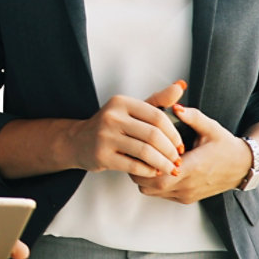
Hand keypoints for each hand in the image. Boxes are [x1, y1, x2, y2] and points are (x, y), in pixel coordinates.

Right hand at [65, 81, 186, 177]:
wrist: (78, 141)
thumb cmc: (111, 125)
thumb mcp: (131, 109)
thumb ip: (157, 100)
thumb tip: (180, 86)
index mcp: (121, 102)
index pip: (157, 116)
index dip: (174, 133)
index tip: (180, 145)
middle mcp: (111, 117)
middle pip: (153, 135)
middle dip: (171, 150)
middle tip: (177, 159)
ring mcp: (105, 137)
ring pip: (145, 152)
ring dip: (163, 163)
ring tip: (170, 168)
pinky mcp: (101, 156)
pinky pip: (133, 166)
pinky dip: (148, 171)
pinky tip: (154, 172)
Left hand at [130, 104, 251, 203]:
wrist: (243, 166)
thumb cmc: (225, 145)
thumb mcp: (211, 127)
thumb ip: (192, 116)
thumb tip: (174, 106)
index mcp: (194, 167)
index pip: (159, 173)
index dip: (145, 162)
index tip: (138, 146)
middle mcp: (189, 185)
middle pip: (151, 185)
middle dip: (138, 170)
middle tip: (134, 151)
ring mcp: (187, 194)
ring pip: (152, 191)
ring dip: (143, 177)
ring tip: (142, 158)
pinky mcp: (186, 198)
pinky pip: (161, 194)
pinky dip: (152, 183)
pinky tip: (153, 166)